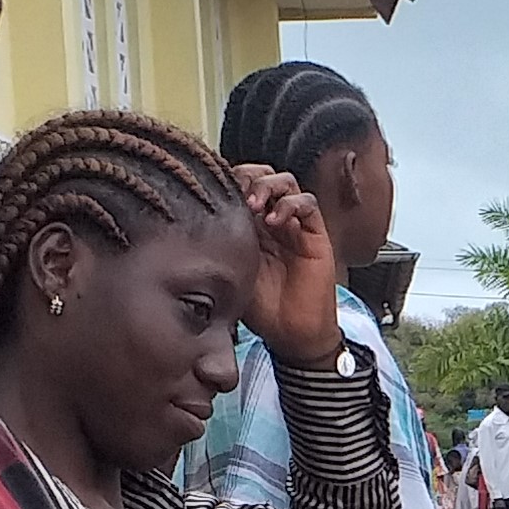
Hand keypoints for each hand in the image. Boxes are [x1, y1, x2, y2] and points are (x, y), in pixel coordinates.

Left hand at [232, 162, 346, 368]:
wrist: (292, 334)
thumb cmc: (262, 308)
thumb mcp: (230, 270)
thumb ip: (220, 244)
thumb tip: (193, 220)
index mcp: (249, 224)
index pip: (240, 183)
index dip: (230, 179)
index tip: (216, 191)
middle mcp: (272, 219)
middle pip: (262, 174)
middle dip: (248, 177)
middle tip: (238, 195)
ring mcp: (294, 225)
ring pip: (285, 181)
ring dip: (268, 186)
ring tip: (255, 205)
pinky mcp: (315, 234)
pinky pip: (307, 203)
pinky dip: (292, 204)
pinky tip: (277, 221)